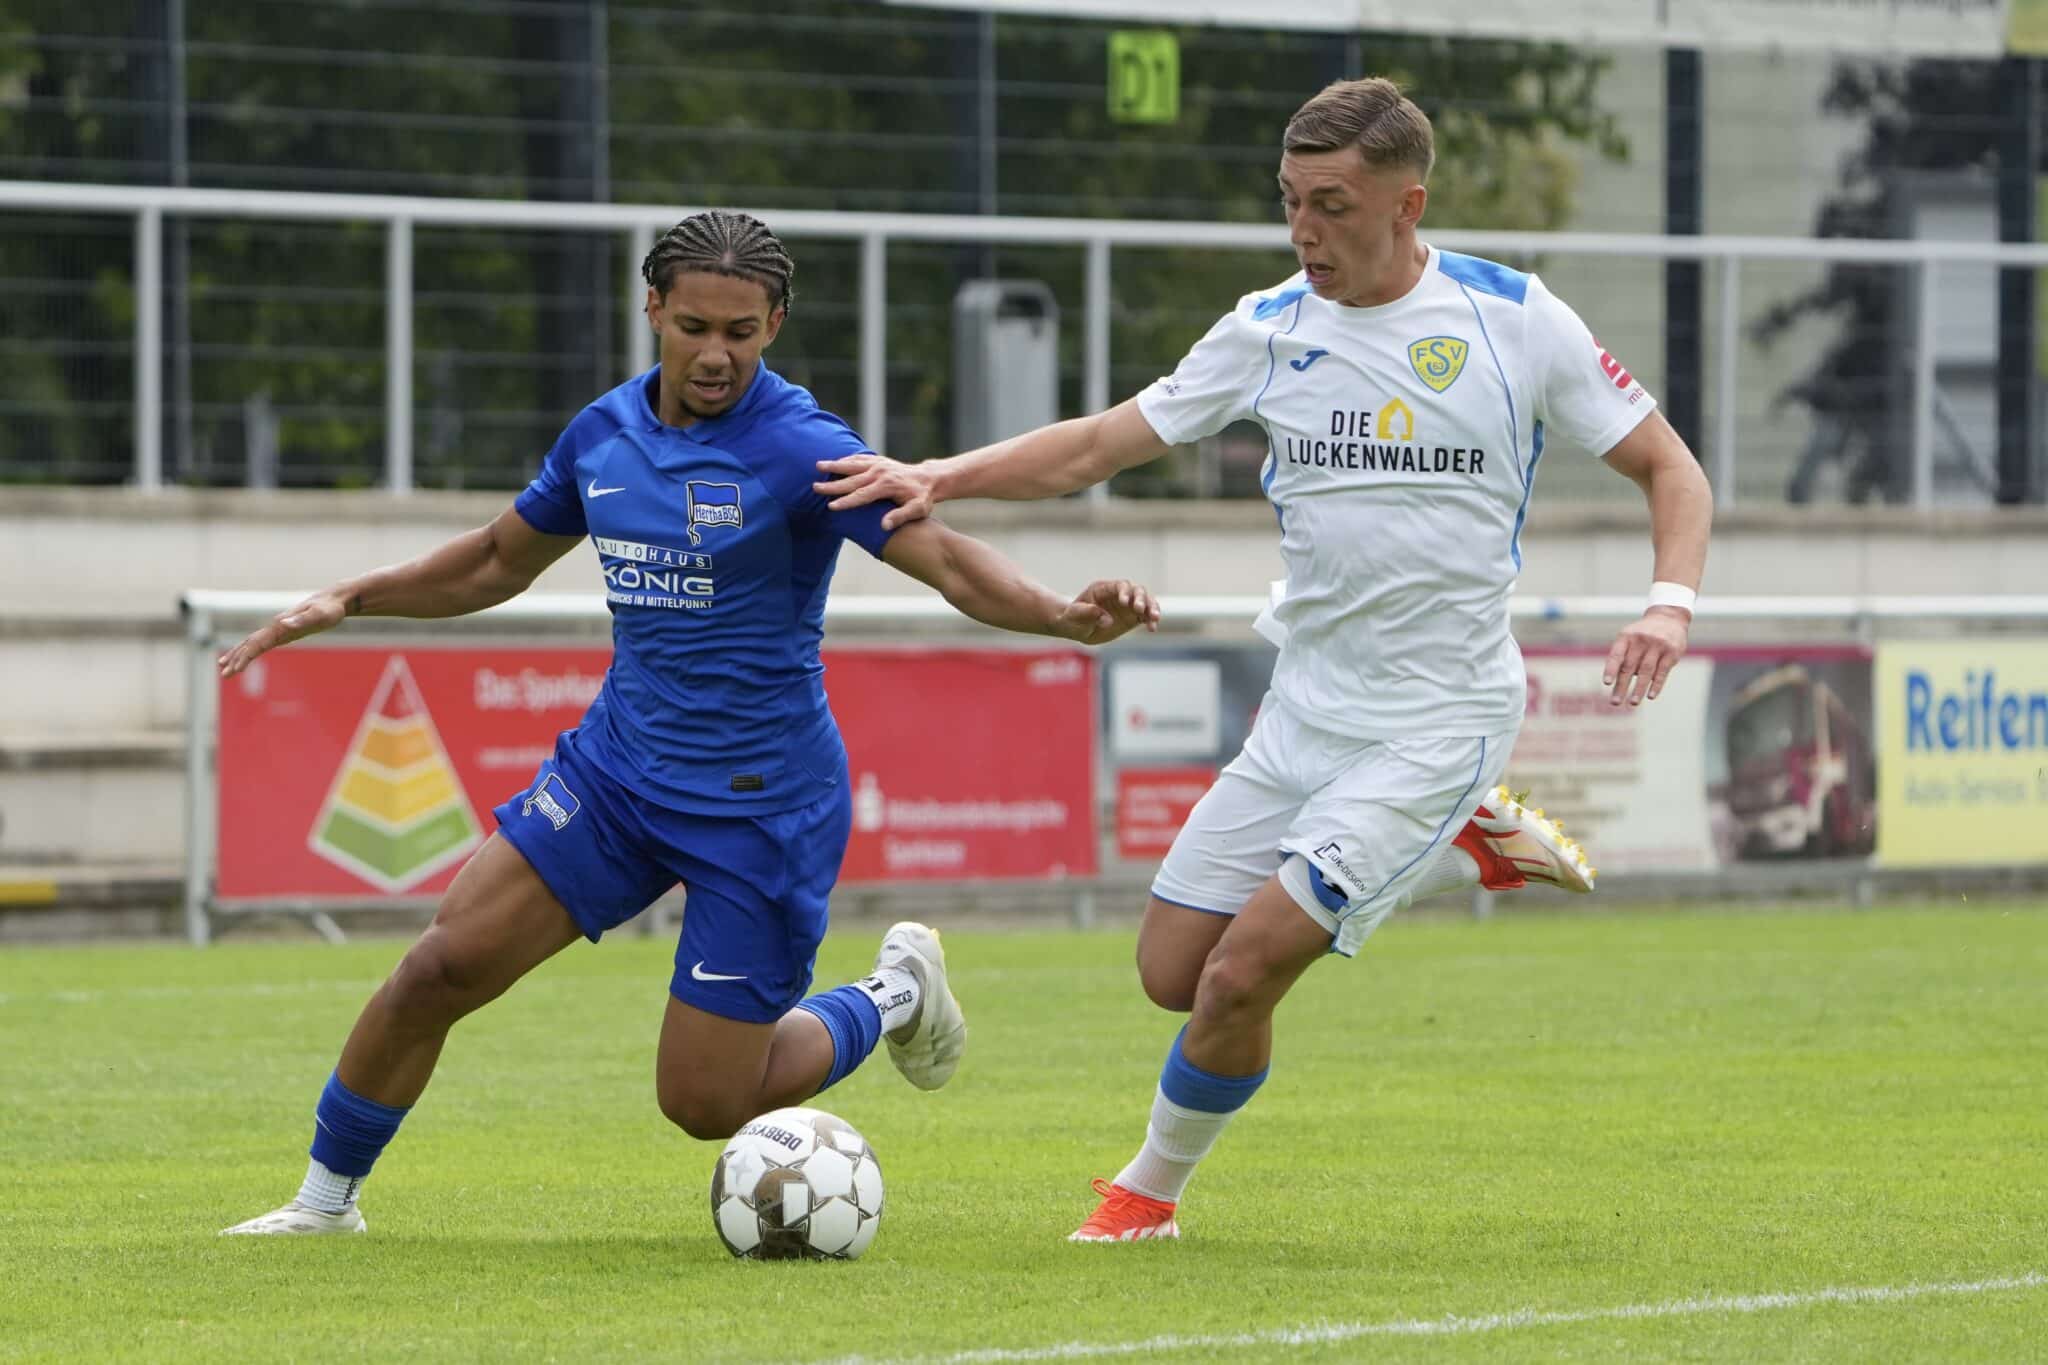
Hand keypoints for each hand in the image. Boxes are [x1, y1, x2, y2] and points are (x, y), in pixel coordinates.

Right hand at [217, 589, 350, 676]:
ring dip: (237, 655)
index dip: (246, 656)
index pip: (258, 643)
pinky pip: (261, 643)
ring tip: (224, 668)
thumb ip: (302, 619)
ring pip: (251, 643)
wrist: (333, 600)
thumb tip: (283, 622)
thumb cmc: (329, 609)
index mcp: (280, 625)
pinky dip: (248, 650)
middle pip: (250, 644)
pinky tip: (243, 657)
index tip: (235, 669)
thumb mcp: (319, 615)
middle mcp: (275, 626)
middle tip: (224, 675)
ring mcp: (278, 629)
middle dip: (236, 659)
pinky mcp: (283, 632)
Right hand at [814, 454, 938, 530]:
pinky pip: (859, 458)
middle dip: (832, 484)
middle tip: (815, 487)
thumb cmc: (922, 498)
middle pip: (851, 479)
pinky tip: (835, 462)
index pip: (861, 495)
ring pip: (852, 464)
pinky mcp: (878, 460)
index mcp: (886, 486)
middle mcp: (880, 473)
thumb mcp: (917, 510)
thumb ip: (900, 516)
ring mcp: (878, 464)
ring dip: (834, 465)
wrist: (929, 478)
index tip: (830, 506)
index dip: (846, 502)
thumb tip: (884, 526)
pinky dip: (846, 459)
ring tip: (818, 465)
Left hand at [1054, 580, 1160, 645]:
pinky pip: (1146, 616)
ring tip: (1155, 619)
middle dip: (1141, 599)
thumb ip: (1088, 614)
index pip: (1119, 585)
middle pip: (1136, 590)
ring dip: (1152, 608)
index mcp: (1103, 589)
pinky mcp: (1133, 617)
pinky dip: (1151, 621)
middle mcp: (1119, 594)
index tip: (1126, 603)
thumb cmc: (1072, 619)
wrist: (1076, 628)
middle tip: (1140, 610)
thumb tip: (1106, 620)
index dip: (1125, 591)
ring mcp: (1128, 605)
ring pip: (1145, 602)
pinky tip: (1152, 629)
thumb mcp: (1075, 616)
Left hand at [1602, 605, 1689, 706]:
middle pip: (1629, 667)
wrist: (1669, 618)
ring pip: (1646, 672)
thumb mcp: (1629, 638)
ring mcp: (1658, 646)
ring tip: (1632, 703)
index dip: (1611, 669)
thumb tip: (1617, 683)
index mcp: (1626, 637)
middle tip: (1615, 702)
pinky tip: (1650, 696)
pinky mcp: (1672, 652)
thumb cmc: (1642, 635)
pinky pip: (1662, 672)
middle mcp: (1641, 640)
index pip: (1616, 655)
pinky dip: (1656, 685)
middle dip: (1622, 686)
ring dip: (1639, 689)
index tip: (1607, 683)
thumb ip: (1622, 657)